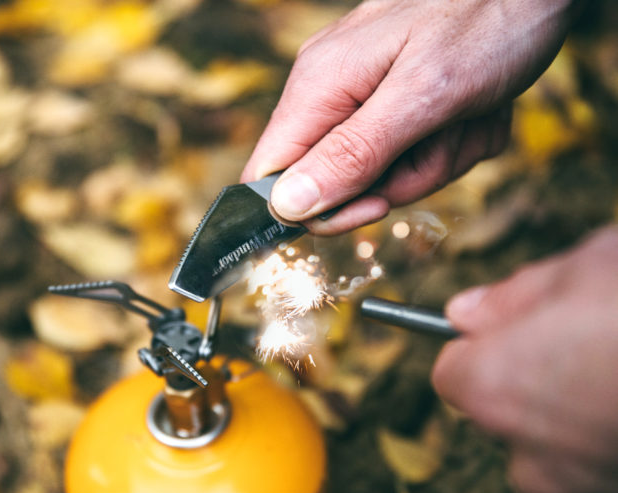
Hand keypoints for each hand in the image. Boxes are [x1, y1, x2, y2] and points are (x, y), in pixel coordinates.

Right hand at [241, 0, 578, 234]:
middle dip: (403, 177)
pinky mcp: (397, 101)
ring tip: (470, 113)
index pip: (271, 177)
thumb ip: (352, 153)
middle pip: (340, 185)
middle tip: (443, 137)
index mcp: (318, 87)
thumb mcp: (422, 96)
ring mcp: (365, 96)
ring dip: (440, 156)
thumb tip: (287, 206)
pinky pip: (417, 153)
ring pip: (387, 174)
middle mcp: (332, 92)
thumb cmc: (485, 18)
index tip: (375, 206)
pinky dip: (456, 140)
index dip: (316, 210)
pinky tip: (479, 107)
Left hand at [432, 225, 617, 492]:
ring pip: (547, 442)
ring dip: (568, 411)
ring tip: (616, 370)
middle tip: (579, 338)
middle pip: (498, 409)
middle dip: (524, 375)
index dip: (480, 343)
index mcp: (494, 387)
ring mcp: (576, 485)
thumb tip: (463, 312)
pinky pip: (587, 462)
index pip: (453, 369)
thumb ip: (513, 294)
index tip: (512, 326)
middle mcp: (526, 452)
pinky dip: (603, 437)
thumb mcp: (587, 267)